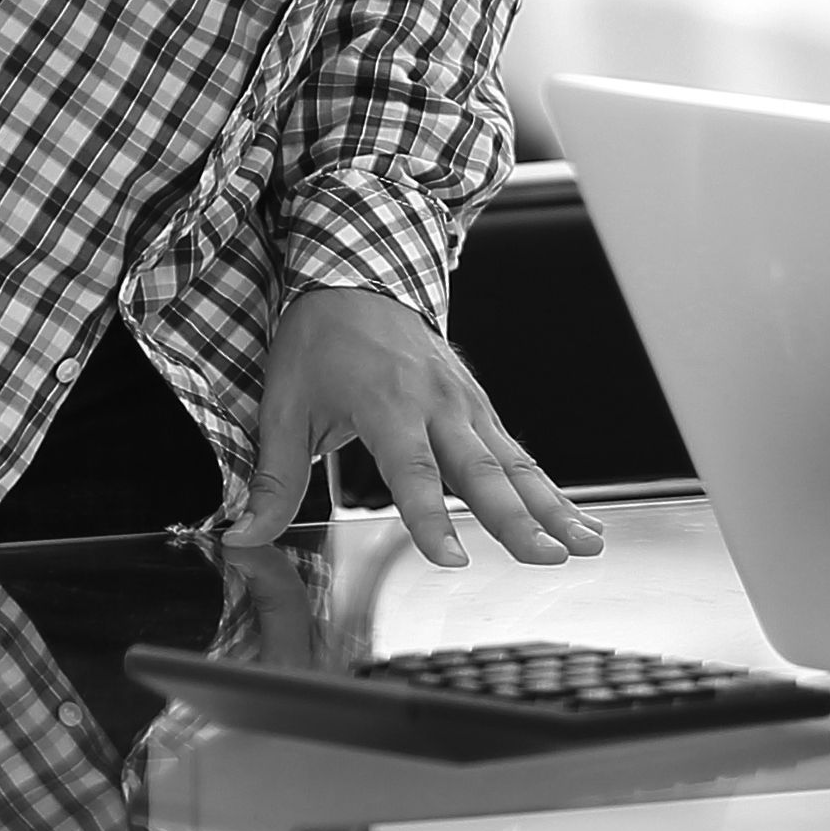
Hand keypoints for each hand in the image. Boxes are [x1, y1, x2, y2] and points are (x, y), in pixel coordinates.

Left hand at [226, 285, 604, 568]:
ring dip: (553, 506)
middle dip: (520, 520)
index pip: (414, 471)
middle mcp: (437, 403)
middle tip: (548, 557)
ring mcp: (465, 403)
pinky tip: (573, 519)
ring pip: (515, 463)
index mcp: (388, 403)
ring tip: (586, 545)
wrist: (359, 271)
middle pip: (484, 471)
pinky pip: (517, 453)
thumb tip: (243, 534)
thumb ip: (273, 478)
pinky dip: (548, 487)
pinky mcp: (478, 405)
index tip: (453, 559)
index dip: (433, 517)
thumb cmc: (322, 338)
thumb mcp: (283, 404)